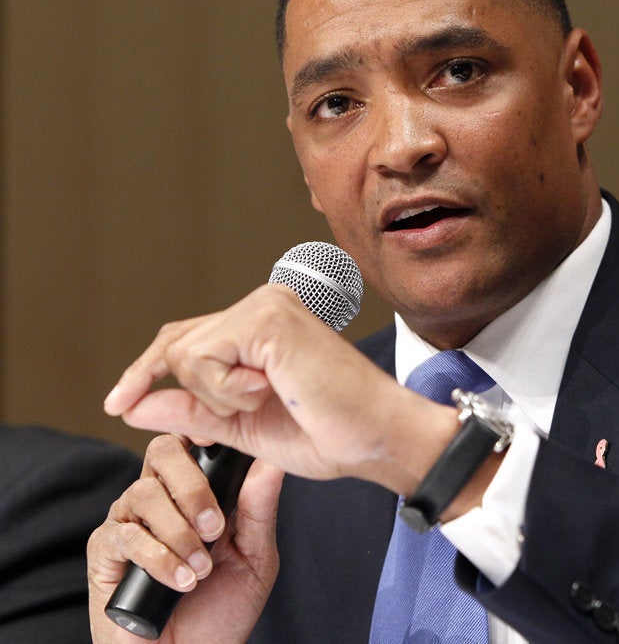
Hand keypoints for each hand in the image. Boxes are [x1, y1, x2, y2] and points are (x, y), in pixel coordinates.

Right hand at [87, 435, 284, 643]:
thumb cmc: (222, 609)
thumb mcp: (255, 557)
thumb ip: (260, 509)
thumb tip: (274, 461)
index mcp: (193, 490)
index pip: (190, 440)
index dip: (200, 431)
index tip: (220, 441)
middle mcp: (158, 497)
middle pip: (162, 452)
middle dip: (193, 484)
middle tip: (216, 526)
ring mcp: (128, 521)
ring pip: (144, 493)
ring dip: (180, 532)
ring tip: (202, 569)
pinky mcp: (104, 553)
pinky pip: (125, 536)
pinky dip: (159, 558)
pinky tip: (181, 582)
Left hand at [103, 284, 459, 494]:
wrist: (376, 437)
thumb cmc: (329, 432)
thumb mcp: (244, 426)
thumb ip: (193, 412)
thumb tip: (136, 404)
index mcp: (265, 325)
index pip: (188, 338)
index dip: (150, 370)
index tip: (120, 403)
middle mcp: (265, 304)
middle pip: (177, 341)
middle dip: (162, 382)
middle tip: (168, 412)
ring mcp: (266, 306)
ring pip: (186, 354)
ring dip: (216, 397)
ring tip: (268, 399)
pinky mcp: (268, 319)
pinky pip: (204, 361)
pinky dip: (226, 392)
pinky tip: (270, 390)